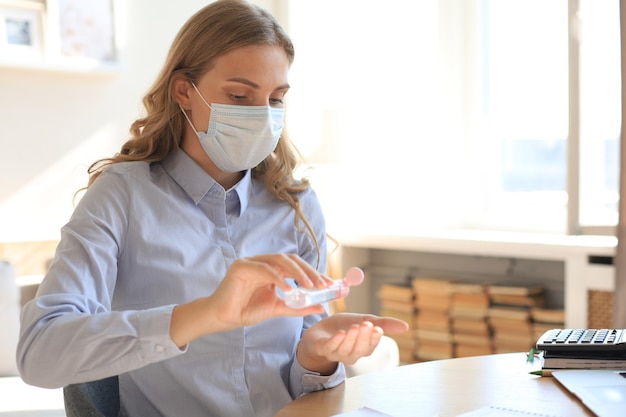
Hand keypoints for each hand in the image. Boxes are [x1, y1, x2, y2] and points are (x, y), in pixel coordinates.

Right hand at [170, 254, 333, 346]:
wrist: (223, 318)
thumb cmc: (246, 310)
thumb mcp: (278, 308)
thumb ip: (298, 306)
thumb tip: (321, 307)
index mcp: (271, 268)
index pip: (296, 265)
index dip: (313, 272)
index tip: (329, 284)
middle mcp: (262, 261)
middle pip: (291, 260)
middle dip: (309, 271)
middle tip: (322, 285)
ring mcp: (251, 261)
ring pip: (279, 260)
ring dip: (298, 272)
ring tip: (310, 286)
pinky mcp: (241, 266)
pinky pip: (264, 269)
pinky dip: (278, 278)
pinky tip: (289, 290)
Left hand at [297, 312, 408, 374]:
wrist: (320, 330)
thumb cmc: (345, 327)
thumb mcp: (365, 321)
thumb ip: (384, 324)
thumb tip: (406, 327)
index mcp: (363, 349)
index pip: (371, 346)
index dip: (374, 338)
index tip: (378, 328)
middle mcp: (351, 354)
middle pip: (359, 349)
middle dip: (364, 337)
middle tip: (367, 324)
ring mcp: (336, 353)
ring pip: (346, 349)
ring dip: (351, 338)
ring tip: (355, 326)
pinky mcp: (323, 348)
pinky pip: (330, 347)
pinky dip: (336, 341)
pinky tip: (341, 333)